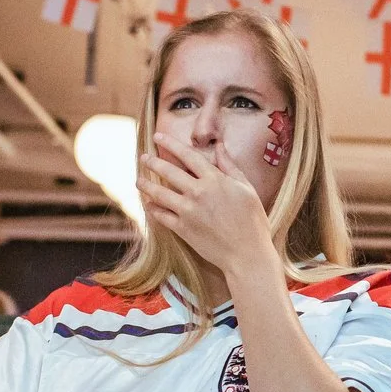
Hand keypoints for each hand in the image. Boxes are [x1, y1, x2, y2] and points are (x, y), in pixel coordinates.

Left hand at [138, 135, 276, 283]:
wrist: (247, 254)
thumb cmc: (252, 221)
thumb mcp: (247, 189)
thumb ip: (230, 166)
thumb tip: (220, 146)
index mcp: (215, 180)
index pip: (188, 155)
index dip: (170, 144)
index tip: (158, 137)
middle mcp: (198, 193)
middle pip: (168, 171)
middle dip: (152, 162)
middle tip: (143, 157)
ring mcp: (188, 211)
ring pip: (159, 193)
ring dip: (145, 185)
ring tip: (138, 180)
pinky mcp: (182, 229)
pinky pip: (161, 215)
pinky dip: (152, 208)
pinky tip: (148, 203)